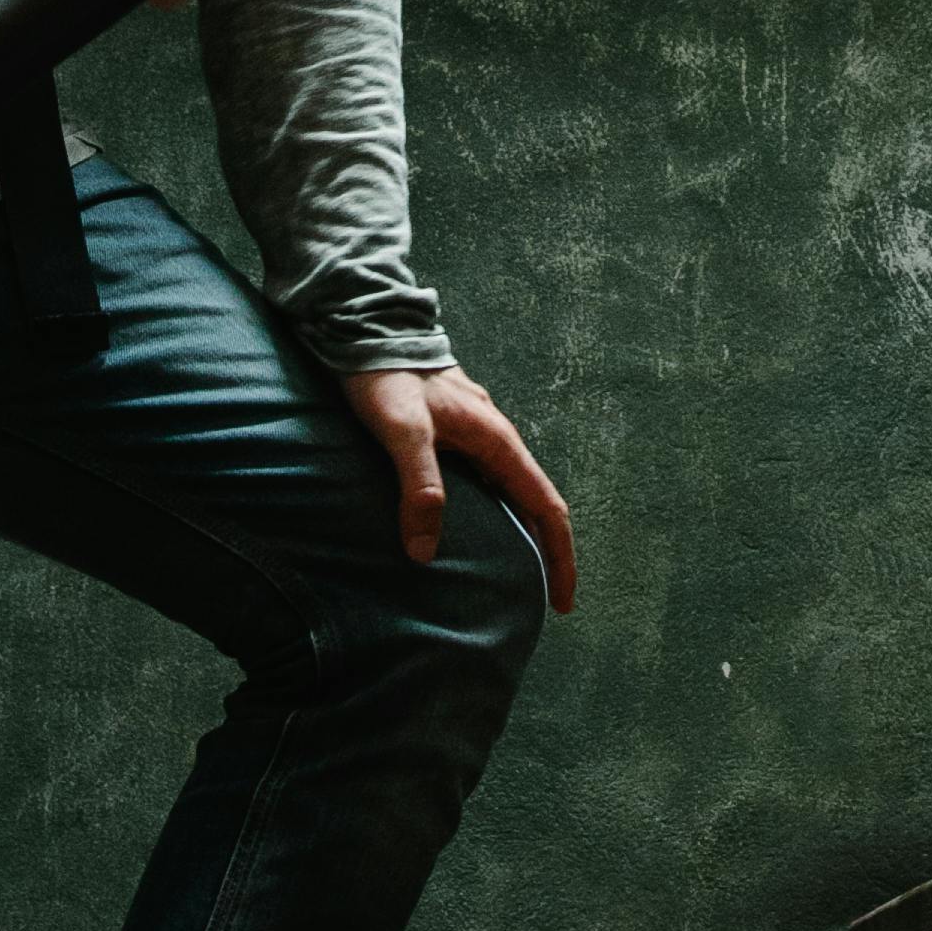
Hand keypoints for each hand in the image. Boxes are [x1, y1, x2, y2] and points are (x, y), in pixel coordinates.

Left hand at [341, 364, 578, 614]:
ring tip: (514, 573)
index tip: (562, 602)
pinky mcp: (457, 431)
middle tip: (543, 600)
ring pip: (513, 491)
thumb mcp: (402, 431)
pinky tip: (474, 526)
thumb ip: (419, 486)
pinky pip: (489, 480)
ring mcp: (479, 433)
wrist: (368, 328)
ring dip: (523, 532)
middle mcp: (497, 439)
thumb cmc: (386, 376)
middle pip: (537, 503)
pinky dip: (496, 511)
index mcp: (497, 442)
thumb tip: (426, 552)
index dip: (559, 557)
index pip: (547, 508)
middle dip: (547, 552)